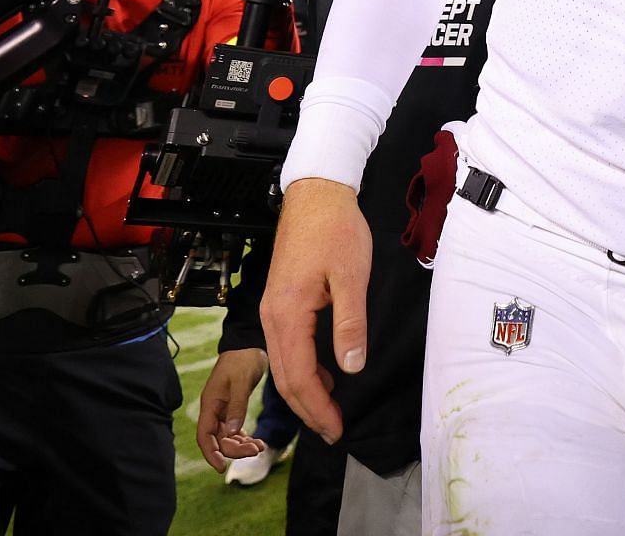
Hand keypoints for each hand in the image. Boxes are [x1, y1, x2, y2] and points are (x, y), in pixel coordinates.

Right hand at [195, 347, 268, 470]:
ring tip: (261, 447)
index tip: (222, 467)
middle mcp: (214, 409)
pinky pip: (235, 430)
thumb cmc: (242, 360)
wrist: (248, 345)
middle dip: (234, 449)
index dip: (211, 453)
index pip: (204, 436)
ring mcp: (223, 409)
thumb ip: (236, 406)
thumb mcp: (240, 381)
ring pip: (228, 436)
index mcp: (210, 404)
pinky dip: (245, 438)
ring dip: (242, 445)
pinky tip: (258, 442)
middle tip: (256, 450)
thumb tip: (232, 432)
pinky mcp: (233, 407)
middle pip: (218, 439)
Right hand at [260, 178, 371, 444]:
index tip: (337, 429)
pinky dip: (302, 370)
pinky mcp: (280, 302)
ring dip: (304, 392)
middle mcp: (272, 316)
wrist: (317, 193)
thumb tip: (350, 367)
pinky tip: (325, 374)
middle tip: (333, 431)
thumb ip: (350, 323)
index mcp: (288, 313)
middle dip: (308, 410)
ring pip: (282, 365)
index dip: (318, 407)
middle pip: (284, 378)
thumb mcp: (352, 276)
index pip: (299, 376)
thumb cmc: (336, 230)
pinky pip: (286, 348)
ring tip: (329, 412)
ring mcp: (272, 309)